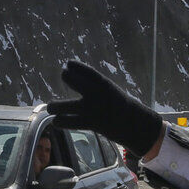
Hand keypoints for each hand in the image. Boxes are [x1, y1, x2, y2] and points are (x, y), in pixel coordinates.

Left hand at [48, 61, 163, 155]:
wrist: (136, 125)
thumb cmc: (122, 107)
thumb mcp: (112, 92)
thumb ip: (96, 87)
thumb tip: (76, 82)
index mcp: (105, 84)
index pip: (88, 71)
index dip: (76, 66)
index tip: (68, 63)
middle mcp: (97, 94)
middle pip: (73, 81)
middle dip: (67, 77)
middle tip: (64, 76)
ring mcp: (92, 109)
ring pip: (66, 106)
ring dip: (55, 106)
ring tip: (51, 106)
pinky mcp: (91, 123)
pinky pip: (70, 122)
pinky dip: (61, 121)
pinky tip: (56, 121)